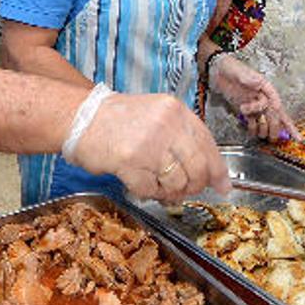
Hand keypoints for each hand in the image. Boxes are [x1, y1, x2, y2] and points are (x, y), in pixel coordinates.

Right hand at [67, 93, 230, 201]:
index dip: (218, 170)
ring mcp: (149, 143)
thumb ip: (183, 138)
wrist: (82, 117)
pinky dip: (147, 192)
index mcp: (177, 111)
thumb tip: (211, 173)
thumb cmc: (120, 120)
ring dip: (169, 192)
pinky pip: (151, 190)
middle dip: (194, 186)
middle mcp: (167, 124)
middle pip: (198, 168)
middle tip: (183, 190)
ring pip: (177, 183)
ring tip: (157, 185)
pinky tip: (139, 183)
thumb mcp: (158, 116)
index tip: (222, 187)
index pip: (208, 145)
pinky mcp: (130, 161)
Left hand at [210, 55, 294, 140]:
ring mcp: (254, 104)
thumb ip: (249, 79)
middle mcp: (263, 97)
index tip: (294, 133)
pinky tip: (252, 133)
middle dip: (274, 128)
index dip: (287, 121)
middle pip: (274, 116)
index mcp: (266, 88)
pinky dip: (253, 129)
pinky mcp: (245, 109)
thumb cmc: (230, 67)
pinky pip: (253, 121)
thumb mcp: (240, 72)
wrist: (217, 71)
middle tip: (272, 138)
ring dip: (264, 129)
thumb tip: (258, 83)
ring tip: (261, 134)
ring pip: (264, 120)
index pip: (278, 106)